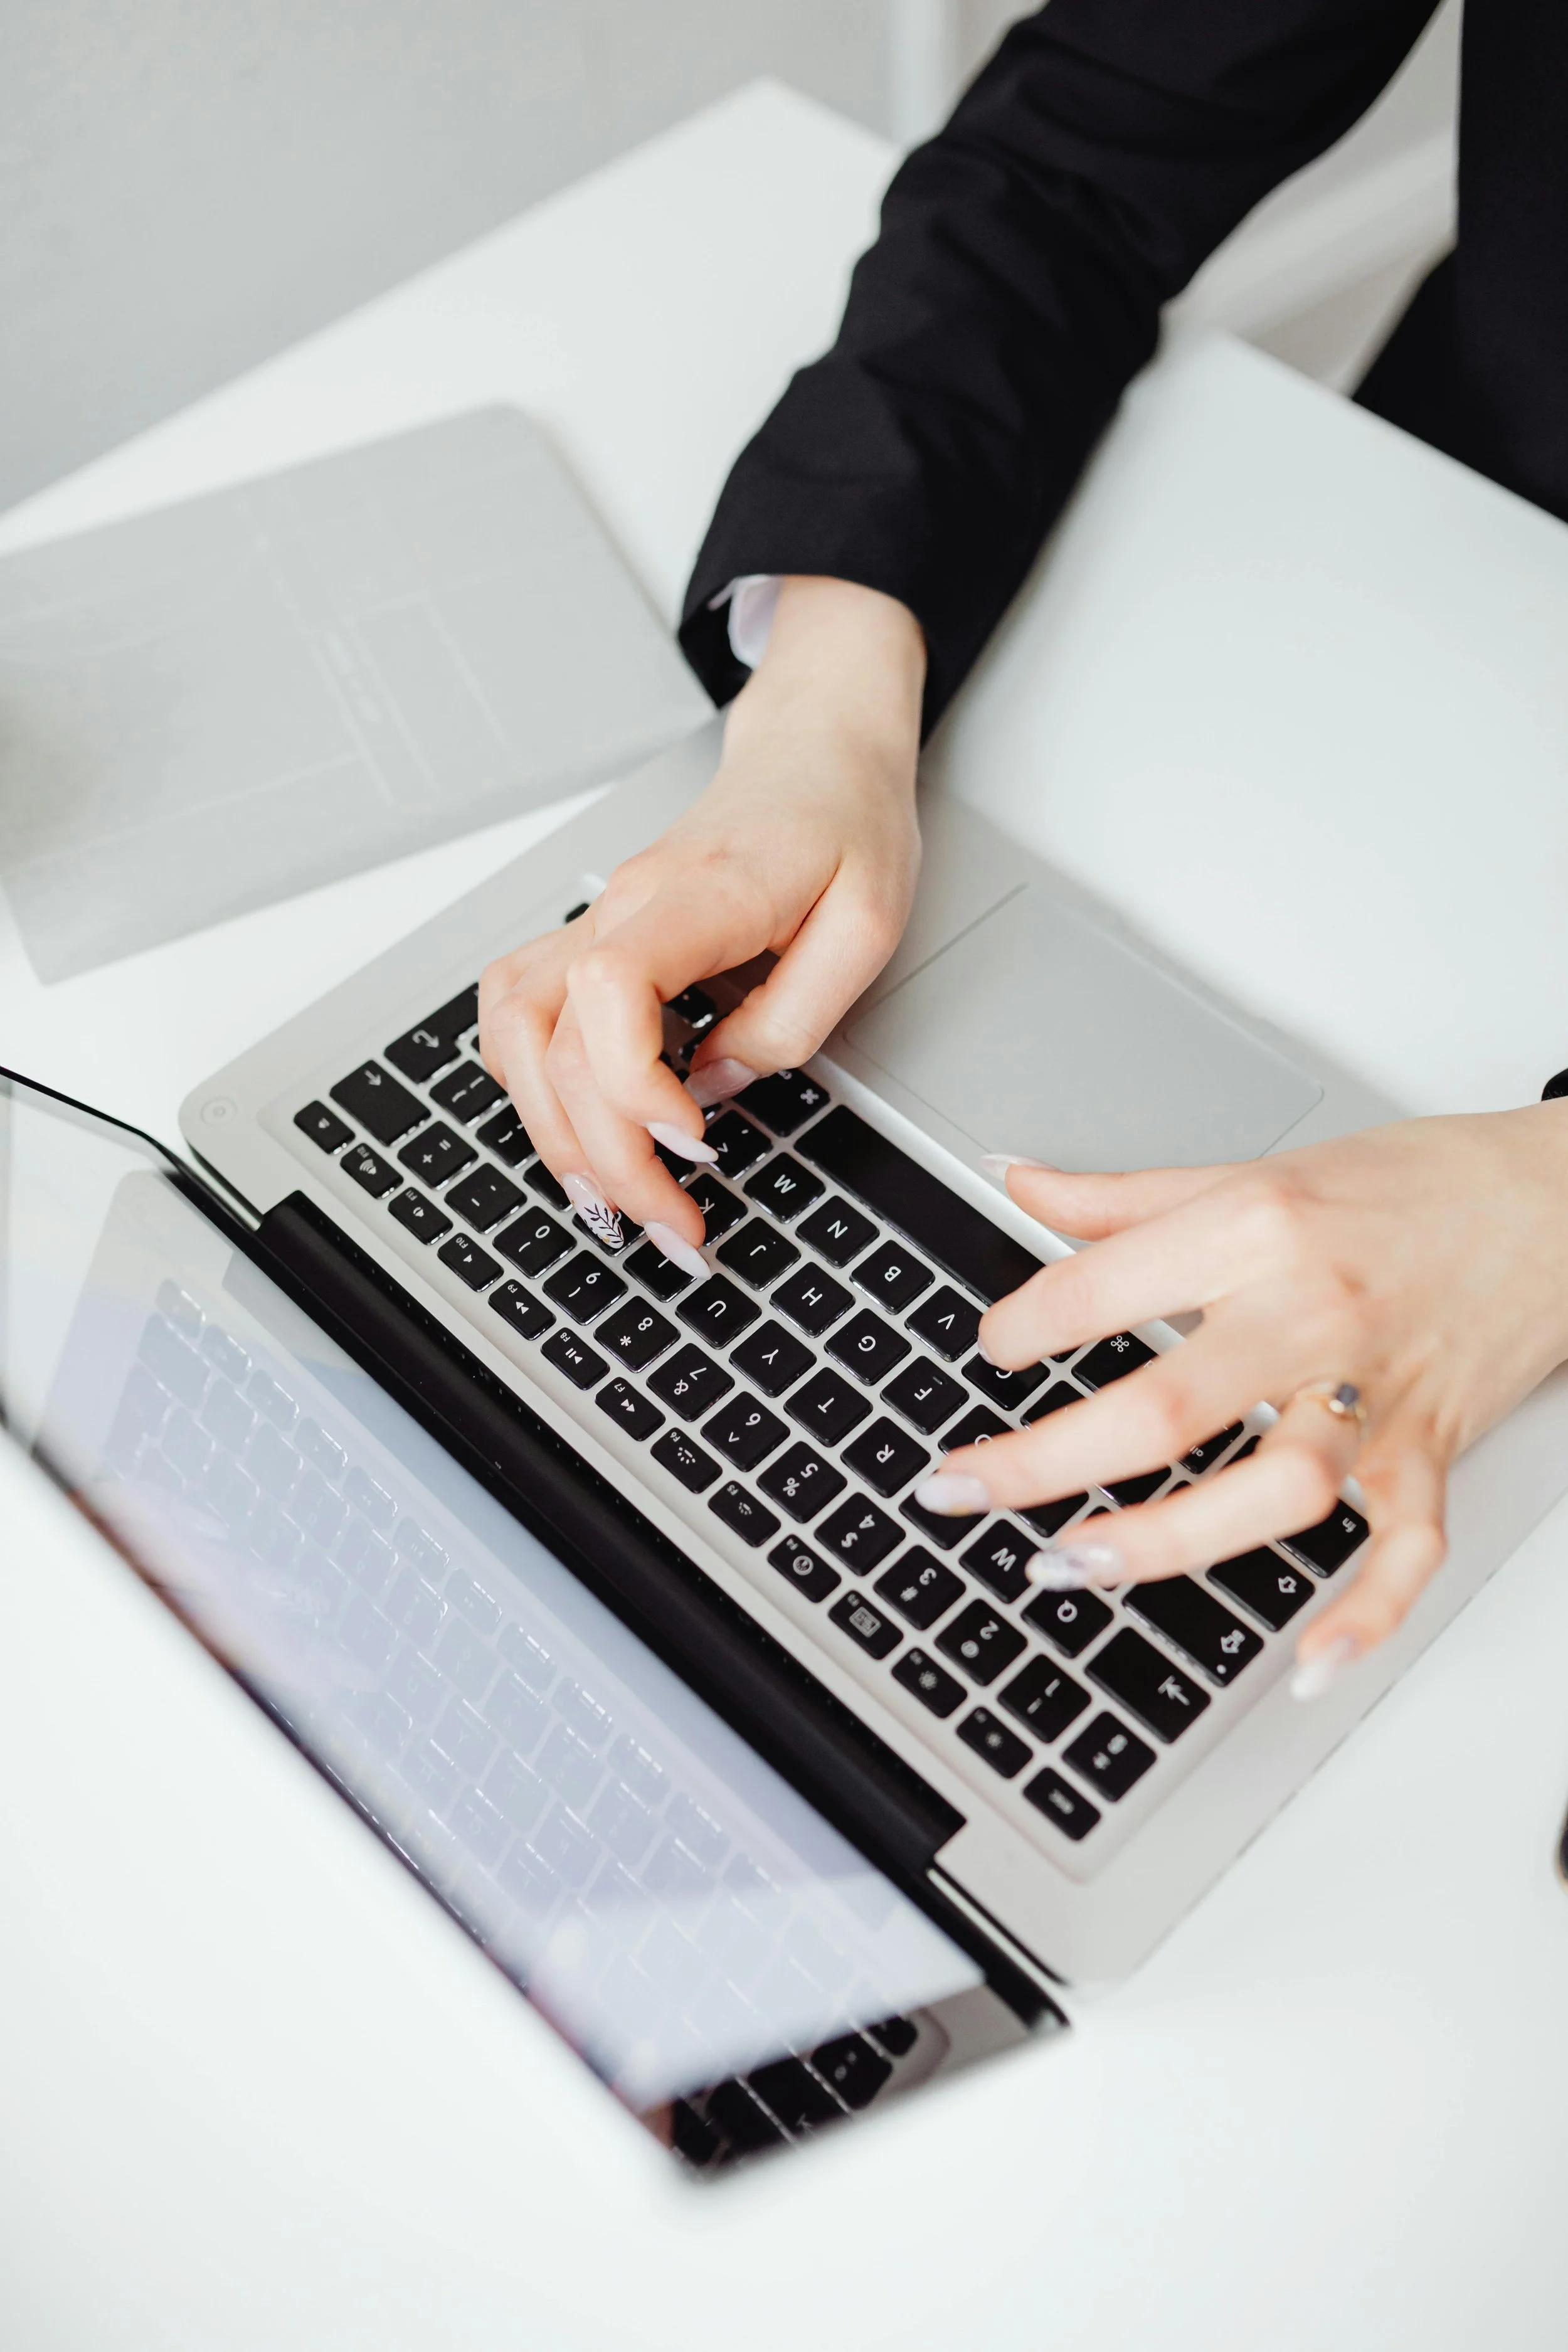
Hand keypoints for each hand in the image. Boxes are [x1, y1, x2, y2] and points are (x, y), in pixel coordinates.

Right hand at [478, 577, 924, 1260]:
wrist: (816, 751)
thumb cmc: (845, 825)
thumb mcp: (867, 926)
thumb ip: (793, 1016)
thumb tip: (715, 1084)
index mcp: (697, 895)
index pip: (607, 987)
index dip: (631, 1085)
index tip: (693, 1144)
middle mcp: (622, 906)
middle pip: (556, 1041)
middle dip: (605, 1156)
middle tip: (673, 1229)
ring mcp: (597, 922)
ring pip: (515, 1033)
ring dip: (549, 1130)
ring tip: (610, 1202)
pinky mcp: (594, 941)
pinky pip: (521, 1015)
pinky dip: (534, 1087)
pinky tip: (578, 1134)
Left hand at [915, 1107, 1567, 1689]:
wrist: (1560, 1202)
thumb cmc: (1412, 1185)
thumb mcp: (1255, 1169)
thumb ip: (1125, 1195)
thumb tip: (1016, 1178)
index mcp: (1259, 1229)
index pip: (1105, 1288)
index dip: (1024, 1327)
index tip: (989, 1351)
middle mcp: (1313, 1314)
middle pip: (1163, 1408)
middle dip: (1045, 1460)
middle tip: (960, 1486)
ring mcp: (1375, 1396)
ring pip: (1272, 1491)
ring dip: (1165, 1542)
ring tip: (1069, 1563)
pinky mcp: (1430, 1452)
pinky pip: (1404, 1552)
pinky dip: (1363, 1616)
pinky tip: (1304, 1665)